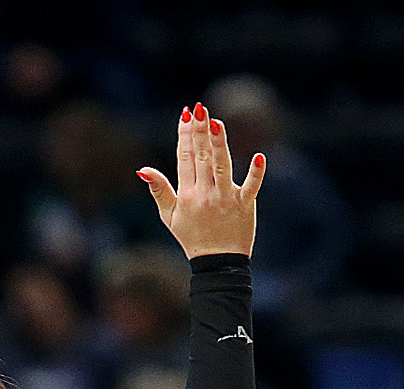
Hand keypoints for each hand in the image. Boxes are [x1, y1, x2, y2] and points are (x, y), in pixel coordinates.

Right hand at [138, 103, 264, 259]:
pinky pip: (251, 187)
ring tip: (216, 122)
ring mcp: (225, 199)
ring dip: (219, 144)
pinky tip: (259, 157)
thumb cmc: (192, 237)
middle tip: (199, 109)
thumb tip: (143, 169)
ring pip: (222, 166)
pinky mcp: (245, 205)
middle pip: (202, 157)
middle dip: (200, 132)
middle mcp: (205, 194)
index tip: (185, 114)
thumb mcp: (169, 216)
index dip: (184, 135)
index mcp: (186, 194)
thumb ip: (158, 189)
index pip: (185, 158)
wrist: (217, 264)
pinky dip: (256, 173)